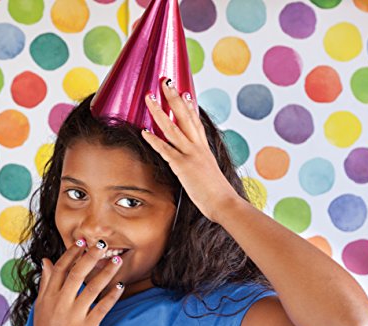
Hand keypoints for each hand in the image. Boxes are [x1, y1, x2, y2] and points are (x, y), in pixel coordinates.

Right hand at [27, 239, 123, 325]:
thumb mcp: (41, 304)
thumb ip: (46, 281)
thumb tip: (45, 260)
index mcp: (50, 295)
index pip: (61, 268)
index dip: (72, 253)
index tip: (83, 240)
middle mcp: (61, 303)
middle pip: (77, 273)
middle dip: (91, 256)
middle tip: (103, 243)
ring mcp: (74, 315)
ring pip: (92, 288)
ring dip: (106, 272)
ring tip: (118, 259)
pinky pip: (102, 308)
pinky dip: (112, 296)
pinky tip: (120, 285)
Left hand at [142, 78, 237, 222]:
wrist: (224, 202)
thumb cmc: (217, 192)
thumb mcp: (209, 172)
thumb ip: (201, 164)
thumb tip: (196, 165)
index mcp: (204, 148)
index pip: (195, 121)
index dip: (189, 105)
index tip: (183, 91)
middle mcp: (198, 146)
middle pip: (184, 116)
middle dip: (173, 97)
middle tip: (165, 81)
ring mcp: (190, 154)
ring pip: (172, 128)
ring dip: (159, 111)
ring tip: (149, 97)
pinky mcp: (183, 166)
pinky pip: (166, 149)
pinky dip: (154, 140)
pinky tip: (144, 131)